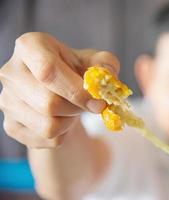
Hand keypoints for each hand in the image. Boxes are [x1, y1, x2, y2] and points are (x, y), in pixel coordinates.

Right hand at [0, 32, 119, 147]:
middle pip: (49, 103)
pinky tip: (62, 119)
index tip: (99, 102)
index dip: (76, 91)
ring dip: (71, 122)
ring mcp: (6, 100)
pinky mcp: (11, 125)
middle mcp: (11, 72)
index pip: (48, 71)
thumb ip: (106, 64)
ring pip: (48, 126)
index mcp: (31, 47)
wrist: (59, 90)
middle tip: (89, 104)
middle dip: (77, 108)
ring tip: (72, 108)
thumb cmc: (76, 71)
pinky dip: (63, 134)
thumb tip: (106, 78)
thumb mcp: (94, 61)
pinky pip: (46, 140)